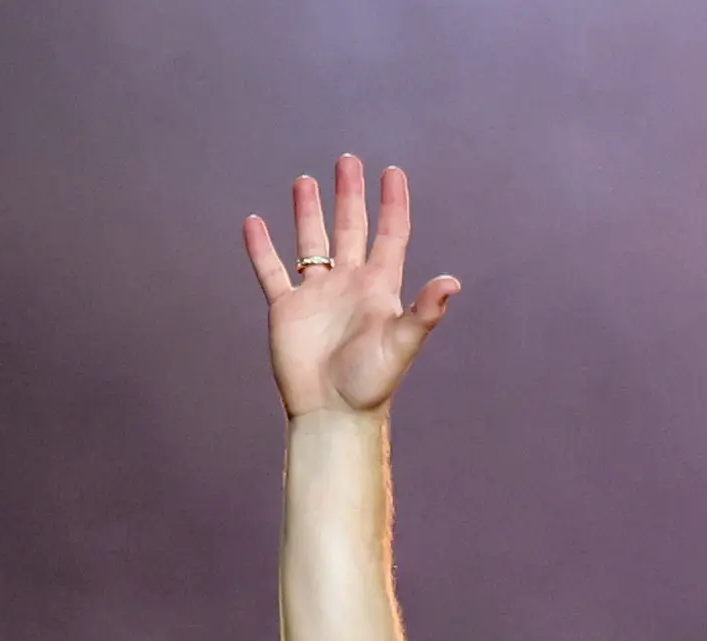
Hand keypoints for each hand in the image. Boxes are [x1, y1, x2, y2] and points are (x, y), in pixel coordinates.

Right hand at [241, 154, 463, 419]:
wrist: (333, 413)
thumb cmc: (371, 384)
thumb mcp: (402, 344)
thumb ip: (425, 312)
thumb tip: (452, 282)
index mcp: (378, 289)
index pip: (390, 236)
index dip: (392, 204)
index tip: (392, 172)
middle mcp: (349, 285)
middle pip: (350, 229)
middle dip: (350, 196)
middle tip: (348, 160)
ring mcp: (317, 295)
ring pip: (311, 243)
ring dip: (309, 213)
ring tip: (305, 181)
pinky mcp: (287, 310)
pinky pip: (272, 271)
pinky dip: (262, 248)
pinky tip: (254, 222)